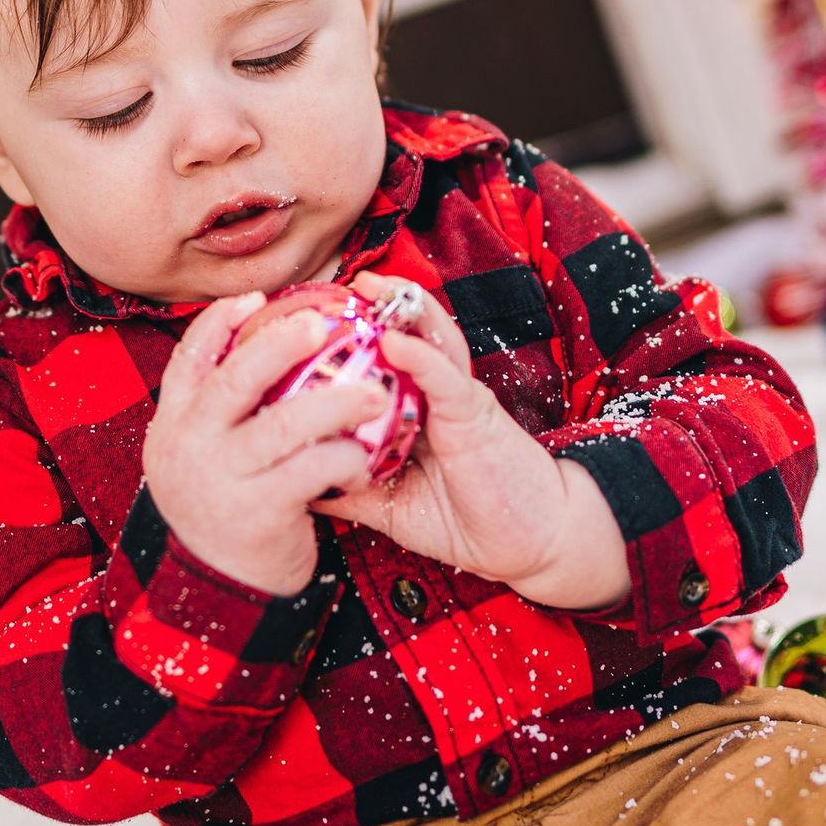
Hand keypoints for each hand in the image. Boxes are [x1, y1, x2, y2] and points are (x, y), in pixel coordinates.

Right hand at [143, 292, 381, 595]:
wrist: (220, 589)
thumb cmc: (225, 506)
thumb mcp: (202, 454)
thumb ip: (217, 410)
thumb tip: (256, 342)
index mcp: (174, 422)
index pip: (190, 356)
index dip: (221, 321)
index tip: (257, 300)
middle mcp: (189, 444)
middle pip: (237, 377)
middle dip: (282, 342)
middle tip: (323, 324)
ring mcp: (223, 478)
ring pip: (287, 421)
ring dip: (338, 401)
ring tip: (376, 392)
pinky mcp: (261, 511)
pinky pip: (314, 469)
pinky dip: (345, 457)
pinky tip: (363, 456)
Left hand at [340, 275, 629, 610]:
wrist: (528, 544)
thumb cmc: (464, 521)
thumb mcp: (389, 506)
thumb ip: (350, 488)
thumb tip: (297, 484)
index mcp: (414, 410)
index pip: (381, 362)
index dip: (351, 336)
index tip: (311, 317)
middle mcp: (435, 395)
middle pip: (407, 336)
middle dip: (375, 305)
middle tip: (336, 281)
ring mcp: (457, 399)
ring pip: (432, 340)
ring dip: (402, 308)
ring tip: (368, 286)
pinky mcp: (476, 413)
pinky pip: (447, 377)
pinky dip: (421, 356)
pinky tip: (394, 339)